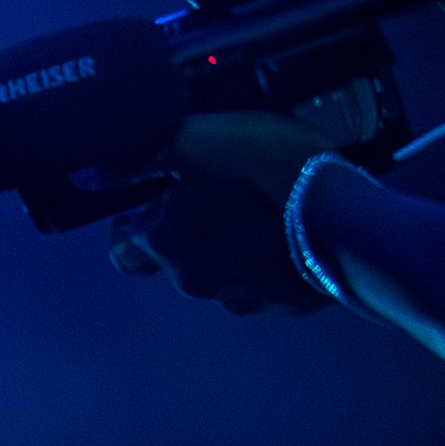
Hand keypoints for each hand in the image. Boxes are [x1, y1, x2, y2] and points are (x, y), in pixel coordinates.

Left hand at [107, 112, 343, 316]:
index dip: (136, 224)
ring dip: (233, 249)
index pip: (123, 248)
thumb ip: (145, 155)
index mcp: (164, 243)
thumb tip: (96, 172)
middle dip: (189, 235)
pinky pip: (269, 284)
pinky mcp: (285, 303)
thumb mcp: (201, 142)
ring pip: (222, 275)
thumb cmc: (268, 175)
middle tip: (219, 201)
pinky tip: (294, 236)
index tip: (158, 202)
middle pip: (173, 260)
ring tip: (263, 213)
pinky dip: (273, 263)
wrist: (348, 223)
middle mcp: (193, 279)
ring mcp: (241, 297)